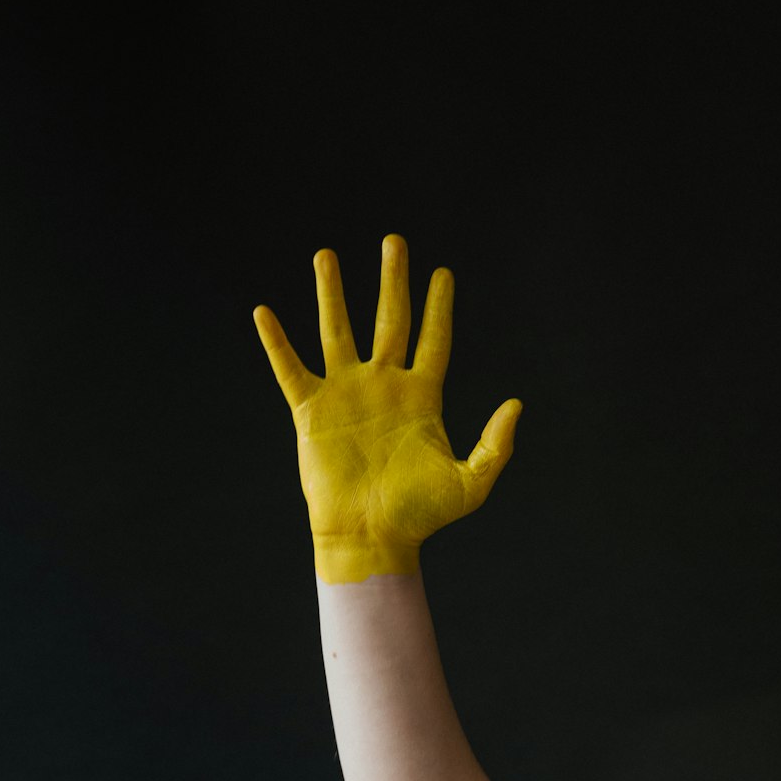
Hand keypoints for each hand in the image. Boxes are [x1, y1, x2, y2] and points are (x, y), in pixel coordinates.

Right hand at [253, 233, 523, 582]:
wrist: (372, 539)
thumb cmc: (420, 516)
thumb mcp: (470, 483)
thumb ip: (495, 445)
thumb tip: (517, 404)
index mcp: (422, 395)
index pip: (433, 339)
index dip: (439, 307)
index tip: (443, 272)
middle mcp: (384, 384)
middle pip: (389, 320)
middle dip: (392, 280)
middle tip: (394, 242)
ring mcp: (347, 393)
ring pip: (338, 330)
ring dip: (332, 293)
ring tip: (326, 255)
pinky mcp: (312, 411)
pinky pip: (291, 368)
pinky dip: (277, 342)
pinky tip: (264, 312)